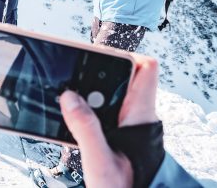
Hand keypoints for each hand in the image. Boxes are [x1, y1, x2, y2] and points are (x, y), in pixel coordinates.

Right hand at [60, 54, 161, 187]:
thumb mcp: (101, 163)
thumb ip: (86, 129)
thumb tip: (70, 97)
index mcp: (141, 114)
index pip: (147, 67)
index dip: (125, 55)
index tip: (97, 59)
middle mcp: (139, 114)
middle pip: (123, 74)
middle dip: (96, 74)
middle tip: (75, 81)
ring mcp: (130, 123)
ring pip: (113, 92)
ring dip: (91, 93)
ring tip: (69, 99)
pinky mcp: (121, 133)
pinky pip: (106, 109)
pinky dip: (90, 109)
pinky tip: (73, 120)